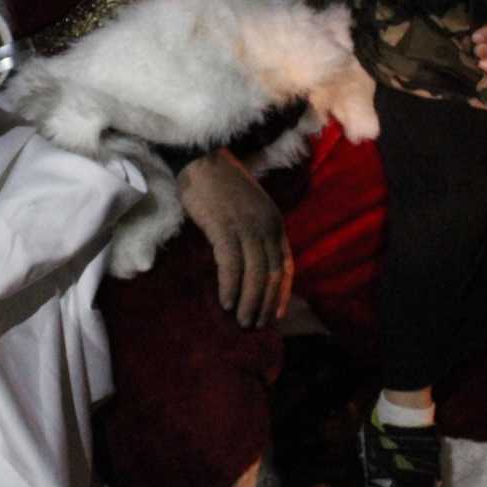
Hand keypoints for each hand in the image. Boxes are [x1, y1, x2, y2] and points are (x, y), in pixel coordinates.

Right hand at [177, 149, 293, 327]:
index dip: (282, 292)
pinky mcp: (223, 227)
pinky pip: (231, 265)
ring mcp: (246, 227)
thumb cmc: (222, 186)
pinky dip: (230, 286)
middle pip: (271, 273)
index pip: (285, 265)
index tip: (276, 315)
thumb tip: (254, 267)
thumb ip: (256, 233)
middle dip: (265, 303)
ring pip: (254, 273)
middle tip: (256, 325)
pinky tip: (226, 302)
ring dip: (249, 301)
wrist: (201, 161)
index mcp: (275, 222)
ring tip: (242, 320)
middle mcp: (266, 226)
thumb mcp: (251, 209)